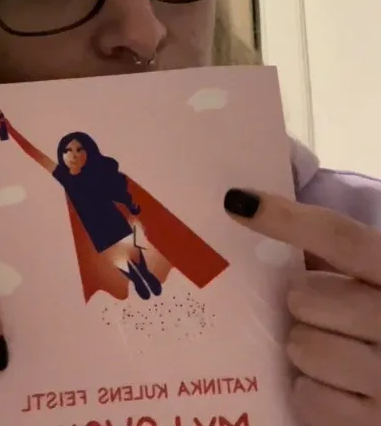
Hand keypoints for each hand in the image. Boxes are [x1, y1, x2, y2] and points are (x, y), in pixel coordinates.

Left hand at [224, 189, 380, 425]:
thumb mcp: (373, 280)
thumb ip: (335, 253)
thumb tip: (256, 211)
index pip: (340, 238)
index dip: (287, 218)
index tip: (237, 202)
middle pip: (304, 296)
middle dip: (302, 303)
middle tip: (318, 311)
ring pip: (302, 346)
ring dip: (305, 348)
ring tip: (332, 351)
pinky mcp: (376, 424)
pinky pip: (308, 397)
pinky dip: (312, 392)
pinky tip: (337, 387)